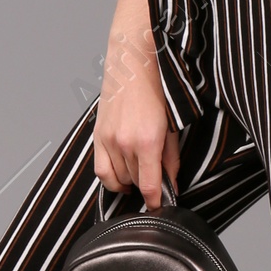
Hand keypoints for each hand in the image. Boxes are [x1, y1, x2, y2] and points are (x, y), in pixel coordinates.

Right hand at [93, 15, 180, 207]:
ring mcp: (108, 140)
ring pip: (117, 179)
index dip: (156, 201)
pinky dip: (111, 178)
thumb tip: (170, 181)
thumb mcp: (173, 125)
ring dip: (130, 180)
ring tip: (140, 170)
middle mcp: (125, 143)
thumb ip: (171, 157)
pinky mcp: (98, 136)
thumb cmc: (155, 89)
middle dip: (146, 184)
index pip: (149, 186)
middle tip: (156, 177)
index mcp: (147, 141)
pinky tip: (121, 174)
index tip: (160, 206)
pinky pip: (100, 171)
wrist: (133, 64)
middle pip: (134, 183)